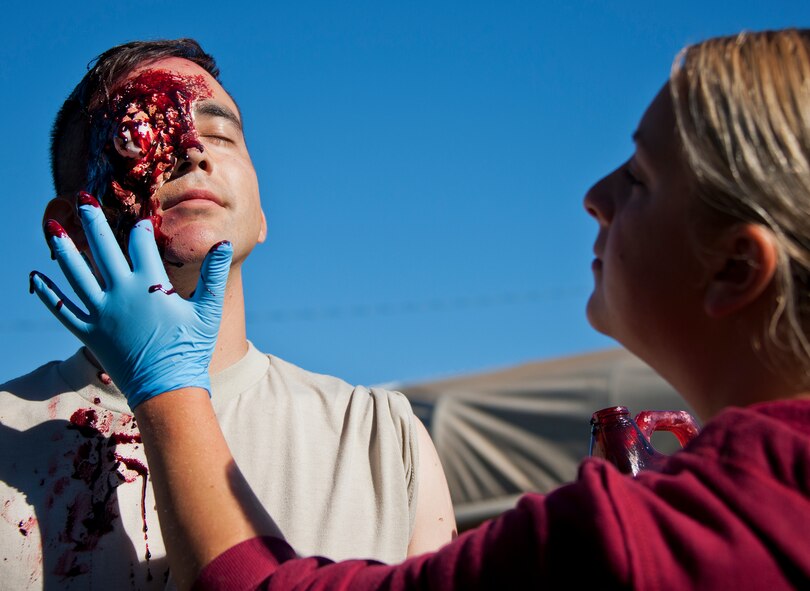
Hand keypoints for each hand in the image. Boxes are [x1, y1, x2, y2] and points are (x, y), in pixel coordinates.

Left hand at [30, 192, 232, 408]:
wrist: (167, 390)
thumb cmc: (191, 349)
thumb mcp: (209, 310)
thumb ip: (212, 274)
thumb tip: (220, 243)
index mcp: (149, 285)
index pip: (141, 244)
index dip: (142, 229)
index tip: (142, 220)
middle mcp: (120, 293)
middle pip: (102, 249)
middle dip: (92, 222)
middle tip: (81, 199)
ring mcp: (101, 313)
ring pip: (75, 274)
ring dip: (63, 249)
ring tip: (51, 227)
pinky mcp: (89, 333)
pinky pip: (63, 309)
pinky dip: (48, 293)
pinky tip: (35, 277)